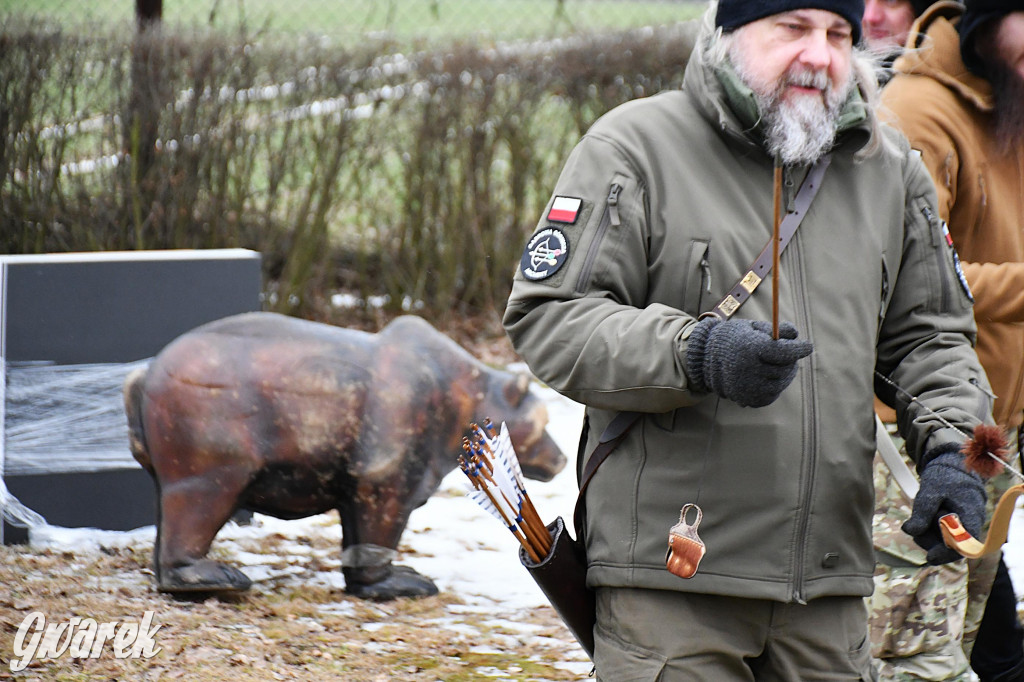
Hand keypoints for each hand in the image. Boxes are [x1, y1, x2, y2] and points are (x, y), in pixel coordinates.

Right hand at [684, 318, 812, 406]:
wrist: (707, 359)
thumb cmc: (734, 339)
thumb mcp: (753, 327)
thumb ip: (776, 330)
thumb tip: (796, 335)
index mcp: (750, 349)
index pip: (783, 351)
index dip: (799, 348)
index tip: (807, 346)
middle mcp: (749, 370)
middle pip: (785, 367)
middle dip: (791, 360)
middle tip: (788, 354)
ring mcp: (749, 387)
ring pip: (781, 382)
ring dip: (784, 373)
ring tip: (777, 365)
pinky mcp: (748, 399)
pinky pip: (772, 394)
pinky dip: (775, 386)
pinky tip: (767, 377)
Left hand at [902, 449, 985, 564]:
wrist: (953, 464)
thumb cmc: (945, 476)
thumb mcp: (930, 492)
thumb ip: (921, 512)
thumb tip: (909, 531)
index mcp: (971, 517)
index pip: (963, 546)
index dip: (946, 554)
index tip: (929, 558)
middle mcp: (970, 524)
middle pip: (950, 546)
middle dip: (929, 539)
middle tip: (915, 524)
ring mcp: (963, 525)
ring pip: (943, 540)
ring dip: (927, 533)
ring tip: (921, 515)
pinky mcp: (954, 524)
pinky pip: (941, 533)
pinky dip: (929, 528)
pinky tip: (924, 515)